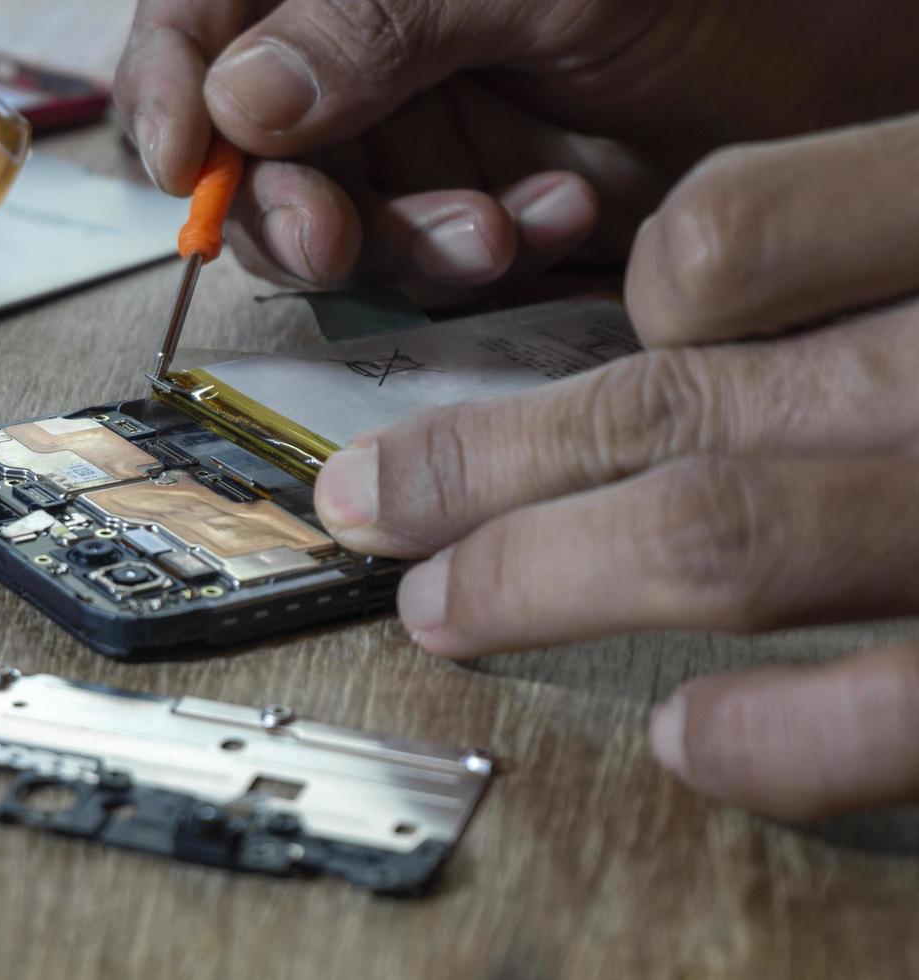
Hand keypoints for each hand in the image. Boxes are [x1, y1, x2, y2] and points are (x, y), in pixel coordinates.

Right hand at [115, 0, 918, 303]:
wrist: (866, 47)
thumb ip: (378, 20)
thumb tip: (237, 96)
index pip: (207, 15)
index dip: (170, 87)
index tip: (181, 160)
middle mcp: (376, 42)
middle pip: (252, 140)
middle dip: (283, 201)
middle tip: (326, 236)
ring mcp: (430, 124)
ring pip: (338, 216)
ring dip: (397, 243)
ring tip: (488, 230)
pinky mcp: (486, 197)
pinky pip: (431, 258)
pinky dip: (477, 255)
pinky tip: (559, 217)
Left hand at [312, 115, 918, 819]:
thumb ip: (868, 222)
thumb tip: (696, 295)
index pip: (717, 241)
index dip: (625, 301)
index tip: (584, 342)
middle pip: (667, 403)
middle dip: (483, 465)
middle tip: (365, 500)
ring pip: (720, 533)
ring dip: (543, 577)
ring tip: (438, 608)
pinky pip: (886, 712)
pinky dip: (768, 738)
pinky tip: (682, 736)